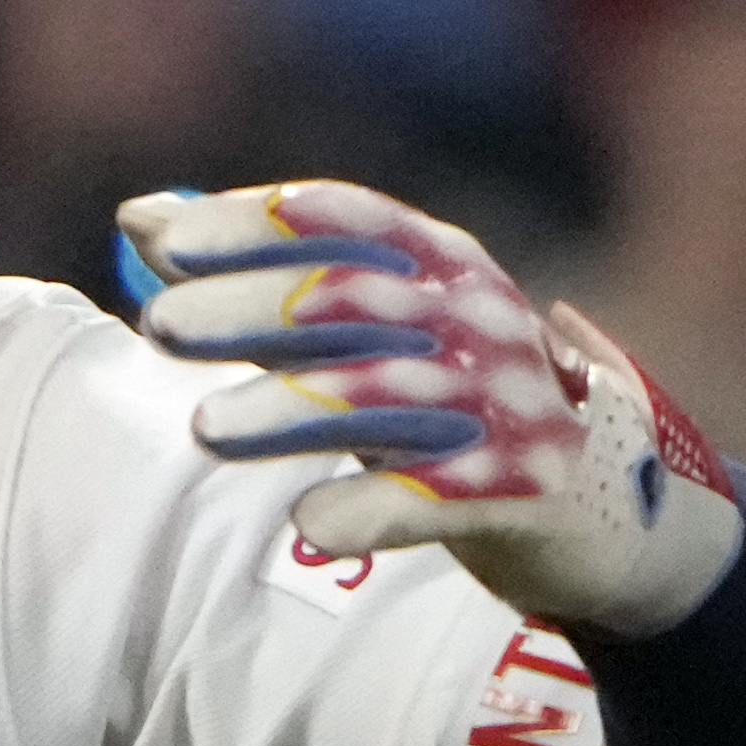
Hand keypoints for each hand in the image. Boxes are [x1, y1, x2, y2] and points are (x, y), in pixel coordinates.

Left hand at [118, 181, 745, 638]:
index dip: (254, 224)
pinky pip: (441, 499)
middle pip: (356, 301)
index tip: (163, 239)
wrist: (608, 504)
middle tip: (161, 325)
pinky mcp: (524, 491)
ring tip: (206, 429)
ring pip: (389, 399)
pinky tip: (310, 525)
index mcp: (443, 264)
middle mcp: (478, 320)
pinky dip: (375, 511)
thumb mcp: (379, 329)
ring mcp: (506, 405)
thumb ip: (265, 281)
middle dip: (255, 309)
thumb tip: (138, 220)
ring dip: (294, 410)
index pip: (345, 222)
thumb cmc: (459, 407)